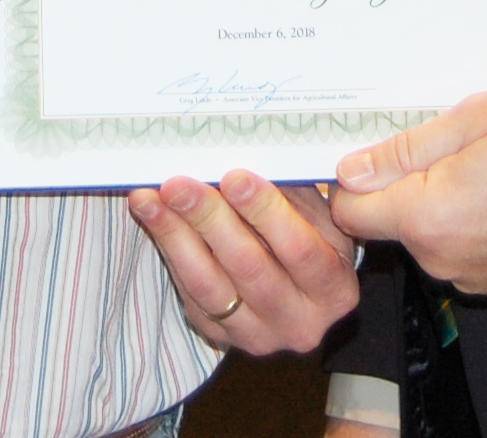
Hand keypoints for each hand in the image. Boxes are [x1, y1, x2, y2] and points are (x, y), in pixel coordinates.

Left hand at [128, 169, 360, 353]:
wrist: (300, 293)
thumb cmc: (313, 239)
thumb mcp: (321, 218)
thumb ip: (293, 192)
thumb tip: (250, 152)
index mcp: (335, 291)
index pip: (299, 250)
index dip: (265, 212)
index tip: (234, 176)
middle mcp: (299, 323)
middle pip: (248, 267)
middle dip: (209, 219)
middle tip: (179, 183)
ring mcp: (256, 334)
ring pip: (208, 285)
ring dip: (175, 235)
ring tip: (151, 197)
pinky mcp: (219, 334)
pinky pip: (188, 291)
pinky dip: (168, 248)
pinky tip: (151, 215)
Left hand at [330, 85, 486, 296]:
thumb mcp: (475, 118)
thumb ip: (404, 150)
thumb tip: (350, 170)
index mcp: (430, 218)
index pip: (352, 212)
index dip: (353, 177)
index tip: (373, 150)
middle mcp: (448, 261)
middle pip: (392, 225)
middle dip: (405, 185)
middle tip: (446, 140)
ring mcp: (480, 278)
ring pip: (432, 237)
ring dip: (443, 202)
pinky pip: (467, 251)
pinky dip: (476, 222)